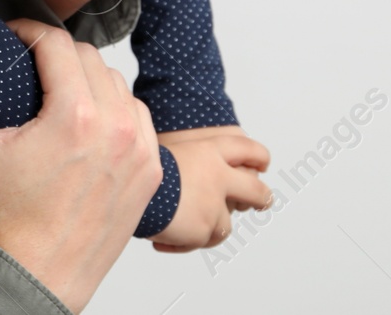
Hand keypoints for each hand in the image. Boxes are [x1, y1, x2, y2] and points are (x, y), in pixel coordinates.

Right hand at [0, 19, 159, 313]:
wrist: (37, 279)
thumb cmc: (4, 221)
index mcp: (72, 117)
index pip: (56, 44)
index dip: (30, 32)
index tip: (14, 38)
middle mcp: (113, 129)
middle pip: (89, 59)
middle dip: (57, 56)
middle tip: (32, 67)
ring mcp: (138, 151)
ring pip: (118, 84)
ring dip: (90, 81)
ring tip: (60, 94)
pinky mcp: (150, 171)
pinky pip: (139, 117)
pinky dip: (118, 111)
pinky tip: (92, 123)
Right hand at [148, 124, 272, 252]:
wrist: (129, 186)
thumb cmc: (137, 164)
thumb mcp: (163, 146)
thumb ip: (185, 158)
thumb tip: (190, 169)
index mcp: (209, 150)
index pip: (247, 148)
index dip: (257, 156)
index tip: (262, 164)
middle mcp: (219, 177)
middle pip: (256, 190)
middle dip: (262, 197)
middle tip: (261, 202)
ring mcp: (215, 205)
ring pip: (226, 224)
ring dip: (209, 227)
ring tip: (183, 228)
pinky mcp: (206, 229)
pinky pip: (202, 241)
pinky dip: (185, 243)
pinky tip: (164, 242)